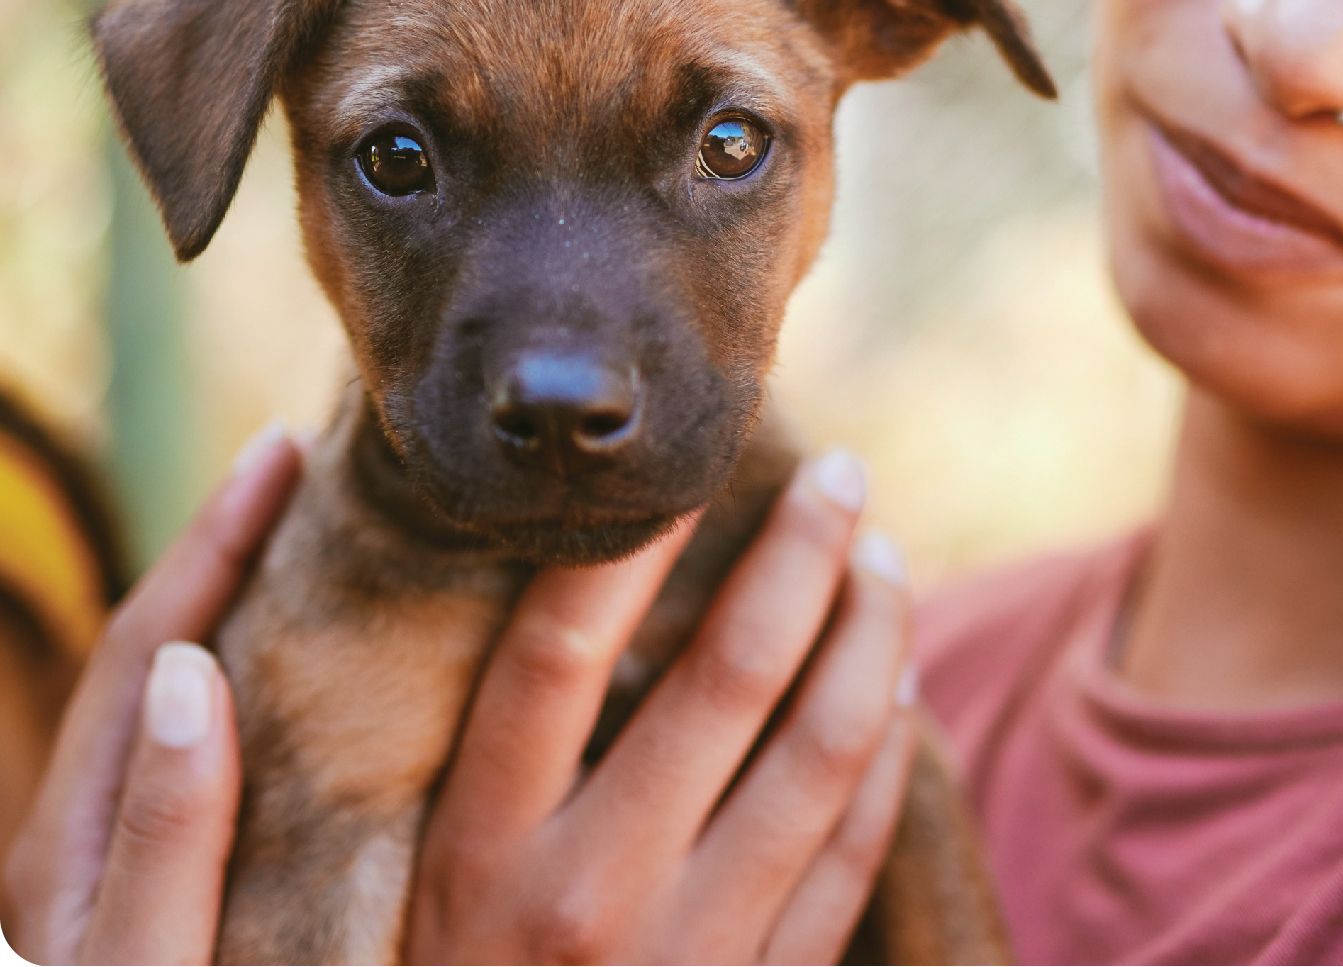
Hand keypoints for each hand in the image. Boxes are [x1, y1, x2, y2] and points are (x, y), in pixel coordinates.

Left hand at [2, 427, 301, 964]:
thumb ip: (162, 836)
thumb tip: (194, 669)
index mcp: (79, 857)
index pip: (151, 656)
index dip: (212, 551)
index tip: (282, 459)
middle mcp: (92, 856)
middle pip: (157, 664)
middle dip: (221, 559)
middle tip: (307, 470)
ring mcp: (125, 884)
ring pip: (181, 718)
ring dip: (239, 619)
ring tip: (326, 549)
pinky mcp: (163, 911)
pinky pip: (206, 776)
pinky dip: (255, 702)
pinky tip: (327, 688)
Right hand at [407, 449, 916, 963]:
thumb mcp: (414, 893)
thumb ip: (485, 764)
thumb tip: (581, 595)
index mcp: (477, 852)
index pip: (562, 647)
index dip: (633, 538)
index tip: (693, 456)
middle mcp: (588, 895)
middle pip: (727, 679)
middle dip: (800, 556)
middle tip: (839, 471)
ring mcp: (689, 954)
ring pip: (824, 754)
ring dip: (872, 638)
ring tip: (884, 557)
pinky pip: (852, 855)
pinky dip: (888, 757)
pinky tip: (896, 688)